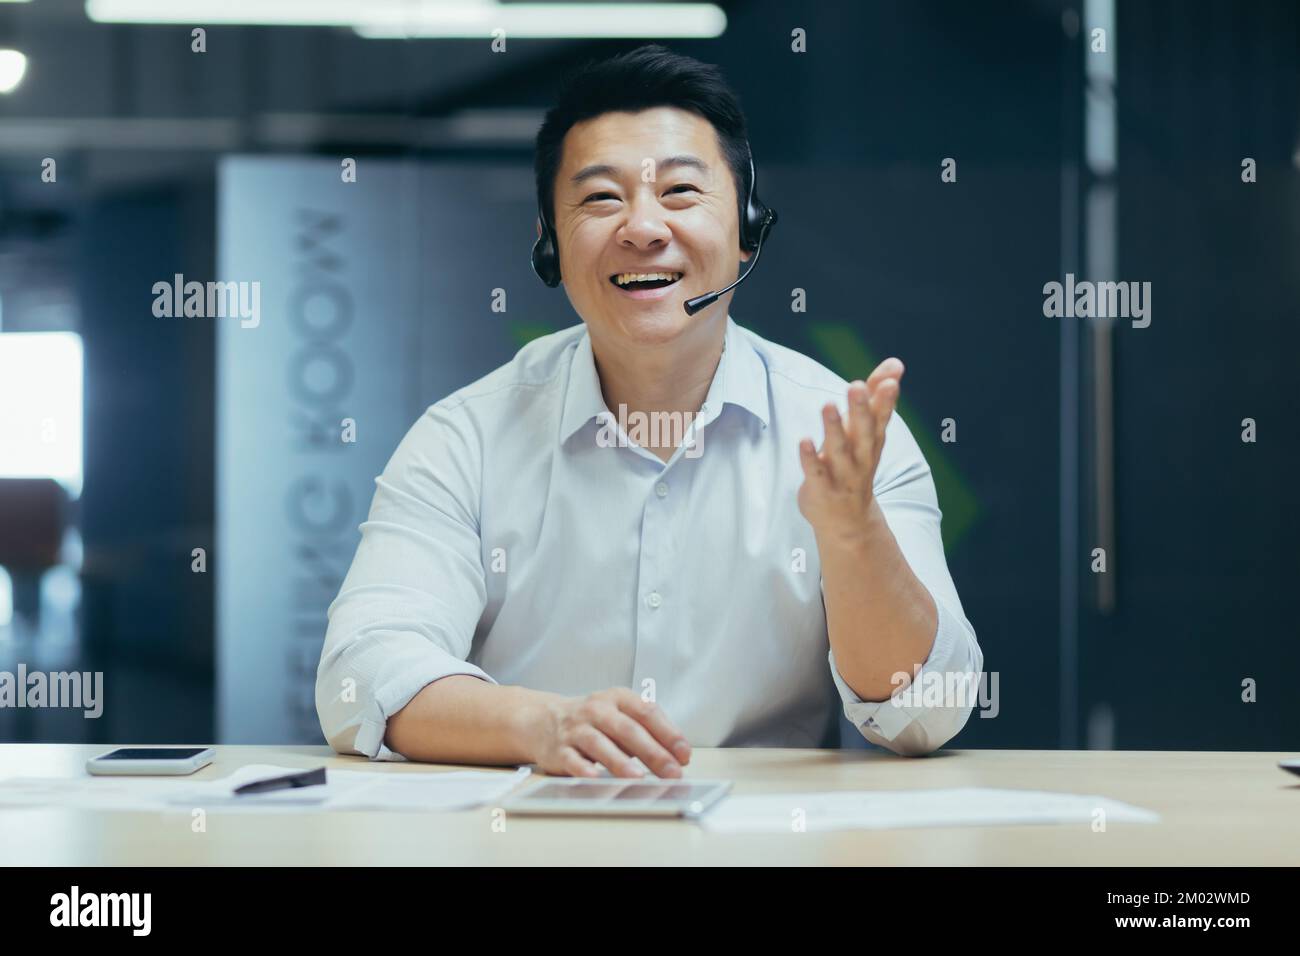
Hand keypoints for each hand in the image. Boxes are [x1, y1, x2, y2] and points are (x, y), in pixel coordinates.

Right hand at [526, 687, 691, 778]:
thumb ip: (646, 731)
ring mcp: (576, 729)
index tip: (684, 753)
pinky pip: (572, 759)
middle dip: (653, 752)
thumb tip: (676, 755)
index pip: (647, 712)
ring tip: (638, 777)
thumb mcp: (620, 715)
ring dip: (619, 761)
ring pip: (600, 743)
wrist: (542, 720)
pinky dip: (583, 768)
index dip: (668, 733)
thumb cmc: (593, 720)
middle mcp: (597, 710)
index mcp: (617, 698)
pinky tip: (595, 778)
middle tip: (672, 772)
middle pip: (627, 729)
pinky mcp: (559, 749)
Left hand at [797, 357, 903, 539]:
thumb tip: (895, 363)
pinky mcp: (821, 488)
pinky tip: (802, 440)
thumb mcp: (867, 432)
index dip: (885, 399)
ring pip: (839, 450)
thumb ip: (876, 396)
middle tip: (856, 385)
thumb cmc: (855, 465)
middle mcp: (861, 457)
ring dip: (833, 428)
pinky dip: (809, 457)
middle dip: (861, 409)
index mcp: (872, 441)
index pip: (881, 417)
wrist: (848, 522)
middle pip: (864, 432)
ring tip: (828, 404)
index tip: (891, 379)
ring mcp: (842, 474)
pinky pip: (815, 472)